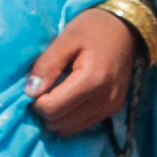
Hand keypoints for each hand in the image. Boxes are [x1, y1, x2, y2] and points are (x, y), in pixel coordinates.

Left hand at [26, 7, 140, 135]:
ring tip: (55, 92)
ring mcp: (111, 107)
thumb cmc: (93, 27)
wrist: (126, 27)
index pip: (52, 109)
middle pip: (59, 122)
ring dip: (56, 116)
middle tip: (43, 88)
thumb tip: (30, 92)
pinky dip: (68, 117)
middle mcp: (104, 99)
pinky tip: (67, 99)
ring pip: (69, 129)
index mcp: (92, 80)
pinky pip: (81, 125)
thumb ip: (47, 65)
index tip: (35, 84)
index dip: (36, 101)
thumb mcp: (66, 38)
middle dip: (44, 109)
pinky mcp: (113, 109)